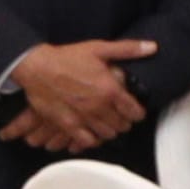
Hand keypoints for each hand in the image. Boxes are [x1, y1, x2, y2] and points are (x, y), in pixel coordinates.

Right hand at [0, 41, 153, 153]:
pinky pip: (86, 141)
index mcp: (110, 90)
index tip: (133, 110)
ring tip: (105, 124)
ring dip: (109, 131)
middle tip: (118, 116)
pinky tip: (90, 132)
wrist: (36, 67)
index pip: (135, 112)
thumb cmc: (66, 57)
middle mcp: (99, 107)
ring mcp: (83, 118)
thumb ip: (128, 49)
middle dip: (123, 121)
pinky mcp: (67, 124)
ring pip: (107, 135)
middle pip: (122, 126)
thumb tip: (152, 47)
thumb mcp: (98, 48)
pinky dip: (91, 139)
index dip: (137, 112)